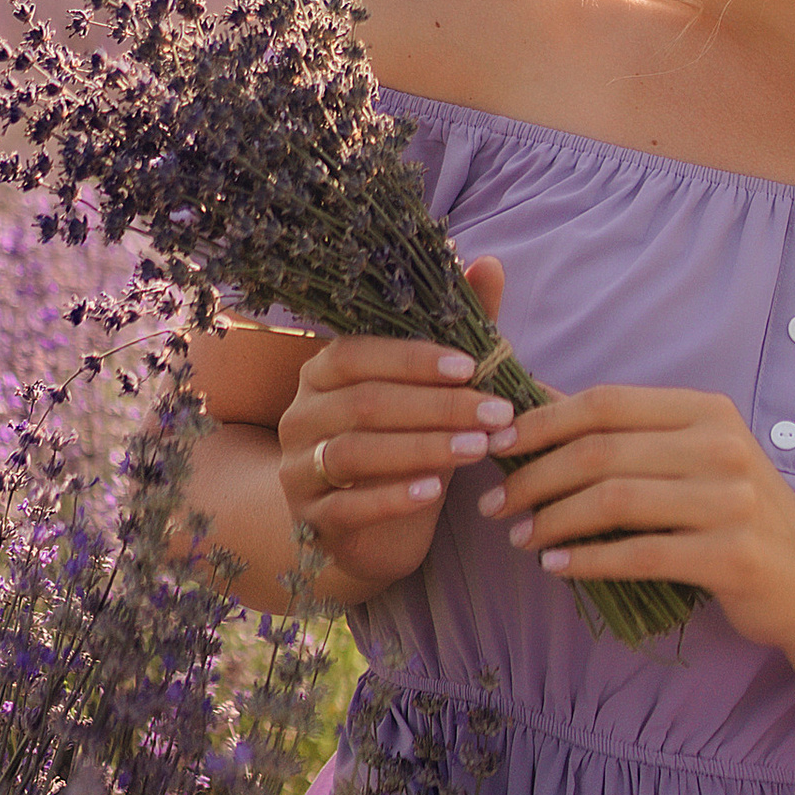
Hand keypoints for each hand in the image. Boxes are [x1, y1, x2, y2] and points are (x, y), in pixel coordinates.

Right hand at [277, 257, 513, 597]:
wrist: (370, 530)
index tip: (472, 367)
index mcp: (322, 374)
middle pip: (364, 404)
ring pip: (354, 452)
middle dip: (437, 407)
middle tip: (496, 414)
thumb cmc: (404, 446)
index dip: (413, 359)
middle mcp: (300, 416)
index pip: (357, 354)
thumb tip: (489, 263)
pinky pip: (346, 507)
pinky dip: (391, 497)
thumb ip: (458, 332)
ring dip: (422, 448)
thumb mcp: (431, 393)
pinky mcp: (310, 520)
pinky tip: (433, 491)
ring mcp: (298, 470)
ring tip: (478, 448)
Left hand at [474, 382, 794, 657]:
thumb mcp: (691, 458)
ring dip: (552, 520)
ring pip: (613, 501)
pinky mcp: (732, 556)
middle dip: (535, 478)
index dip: (543, 421)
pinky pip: (639, 555)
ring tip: (519, 536)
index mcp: (707, 411)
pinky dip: (588, 561)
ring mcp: (731, 501)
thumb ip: (623, 432)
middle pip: (602, 451)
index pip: (607, 402)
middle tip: (495, 504)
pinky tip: (556, 567)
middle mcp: (721, 448)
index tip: (498, 446)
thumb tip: (533, 400)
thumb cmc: (735, 515)